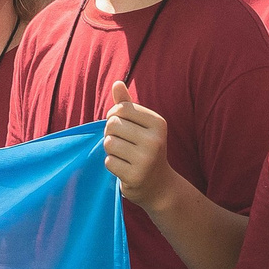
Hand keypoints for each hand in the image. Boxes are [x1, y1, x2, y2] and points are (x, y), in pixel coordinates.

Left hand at [103, 82, 183, 211]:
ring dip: (111, 150)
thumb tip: (116, 83)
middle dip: (111, 133)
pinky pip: (109, 162)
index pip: (121, 109)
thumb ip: (127, 105)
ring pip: (109, 143)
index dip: (114, 116)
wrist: (159, 185)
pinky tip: (124, 168)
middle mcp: (155, 140)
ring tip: (124, 156)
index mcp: (158, 124)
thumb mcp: (141, 125)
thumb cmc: (146, 149)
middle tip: (123, 143)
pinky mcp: (136, 176)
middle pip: (112, 125)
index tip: (121, 125)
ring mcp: (146, 160)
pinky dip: (112, 164)